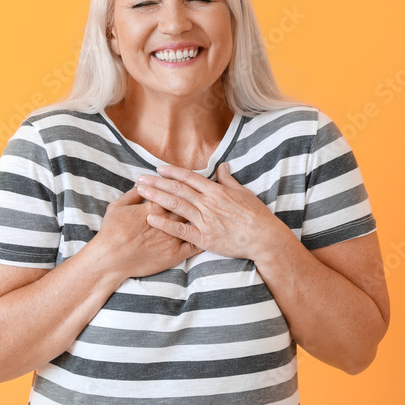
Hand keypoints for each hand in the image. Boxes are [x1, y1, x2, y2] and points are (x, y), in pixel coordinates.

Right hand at [91, 184, 200, 278]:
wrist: (110, 259)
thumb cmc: (112, 232)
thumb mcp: (118, 206)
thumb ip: (133, 194)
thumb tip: (143, 183)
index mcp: (154, 207)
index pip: (174, 192)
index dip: (182, 187)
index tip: (187, 184)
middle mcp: (167, 221)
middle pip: (188, 205)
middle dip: (196, 200)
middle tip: (205, 196)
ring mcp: (172, 238)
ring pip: (194, 223)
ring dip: (203, 217)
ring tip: (210, 212)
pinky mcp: (174, 255)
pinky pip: (194, 246)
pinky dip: (203, 239)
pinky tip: (209, 234)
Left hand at [136, 162, 285, 259]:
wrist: (264, 238)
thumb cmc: (256, 215)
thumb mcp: (244, 193)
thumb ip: (228, 180)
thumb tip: (222, 166)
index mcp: (216, 191)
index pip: (189, 178)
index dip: (172, 172)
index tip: (158, 168)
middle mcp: (208, 203)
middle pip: (178, 189)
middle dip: (157, 182)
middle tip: (140, 178)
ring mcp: (205, 220)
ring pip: (176, 205)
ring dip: (157, 196)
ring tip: (141, 191)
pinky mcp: (204, 237)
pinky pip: (180, 229)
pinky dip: (164, 223)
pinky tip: (150, 217)